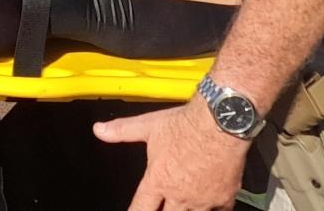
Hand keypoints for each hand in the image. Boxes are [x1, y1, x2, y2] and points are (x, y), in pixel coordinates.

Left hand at [94, 100, 247, 210]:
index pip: (141, 208)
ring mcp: (202, 199)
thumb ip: (122, 131)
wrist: (220, 122)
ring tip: (181, 206)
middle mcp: (178, 194)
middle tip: (163, 206)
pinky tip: (208, 206)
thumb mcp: (148, 125)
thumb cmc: (187, 124)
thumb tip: (100, 130)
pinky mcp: (223, 197)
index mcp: (158, 180)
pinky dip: (211, 210)